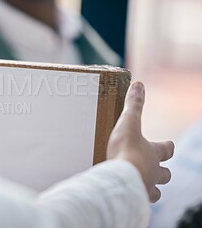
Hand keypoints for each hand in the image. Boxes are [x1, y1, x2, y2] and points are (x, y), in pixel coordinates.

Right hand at [107, 82, 174, 202]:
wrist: (119, 178)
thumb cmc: (125, 150)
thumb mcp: (128, 122)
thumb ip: (134, 104)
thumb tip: (139, 85)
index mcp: (154, 153)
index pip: (167, 149)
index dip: (168, 146)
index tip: (169, 144)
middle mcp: (154, 172)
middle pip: (165, 175)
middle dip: (162, 172)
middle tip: (155, 170)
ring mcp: (145, 188)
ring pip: (155, 193)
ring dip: (151, 188)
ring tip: (142, 186)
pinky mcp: (133, 199)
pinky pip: (138, 202)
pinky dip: (135, 199)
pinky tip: (128, 198)